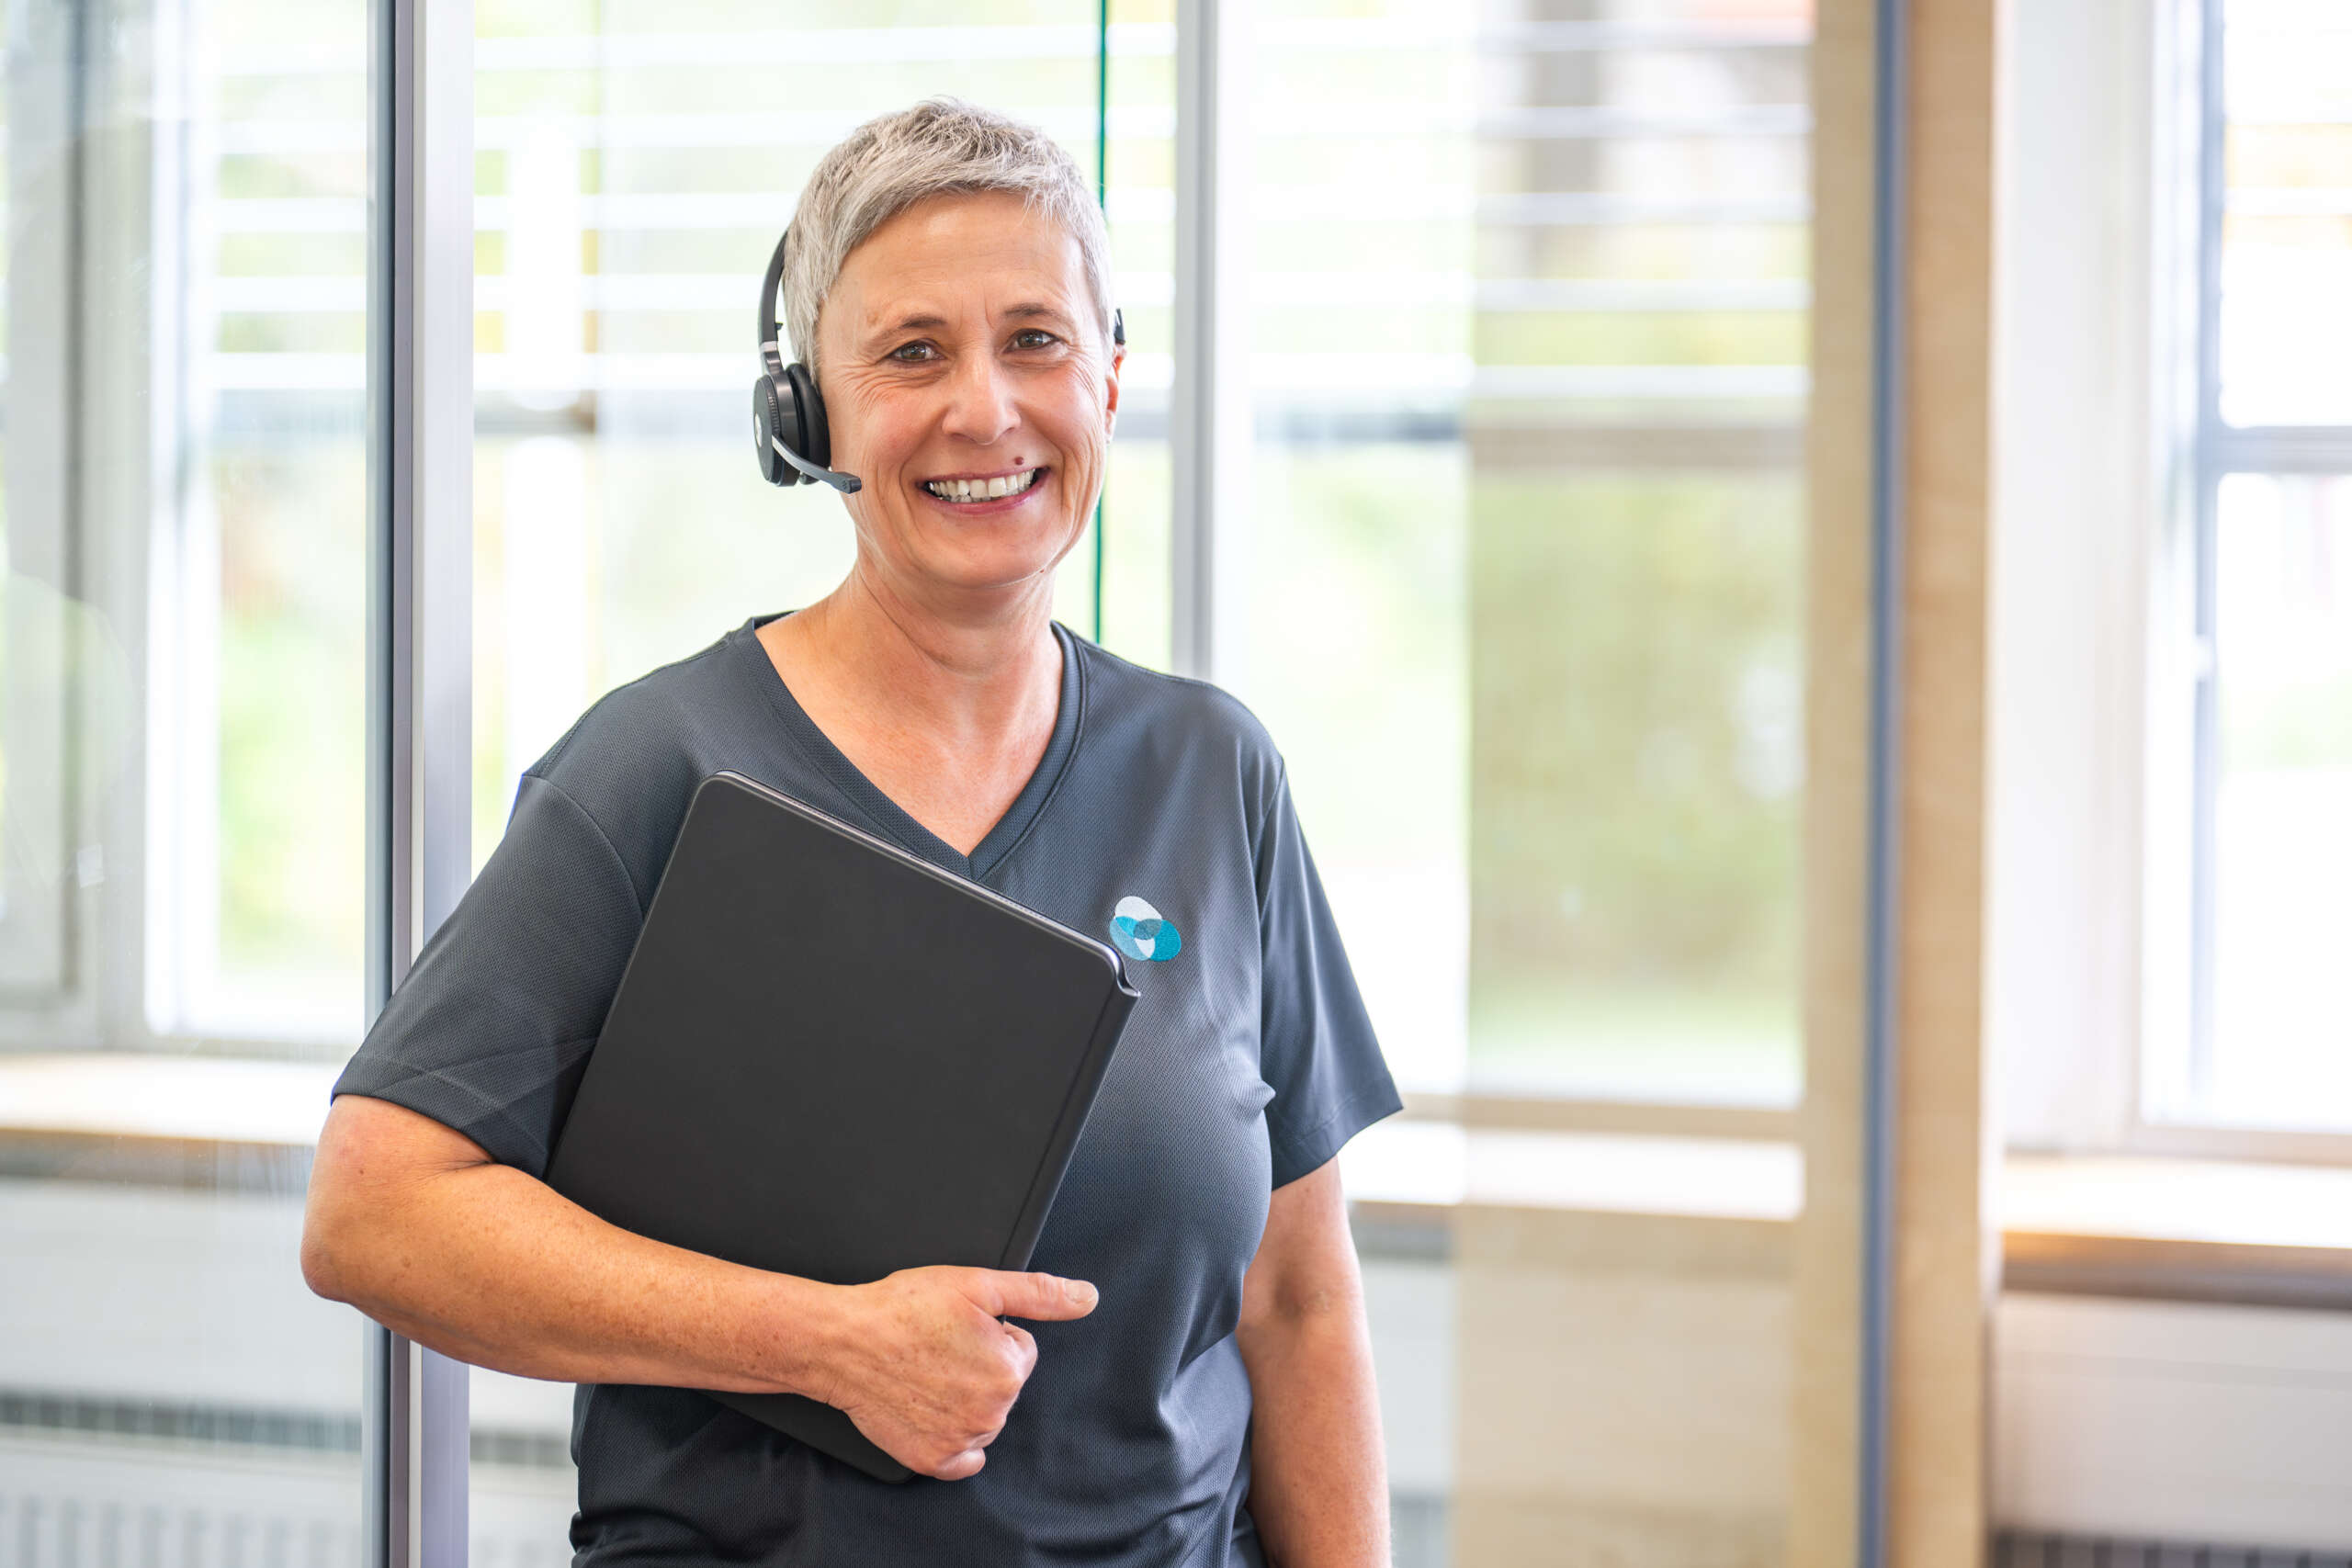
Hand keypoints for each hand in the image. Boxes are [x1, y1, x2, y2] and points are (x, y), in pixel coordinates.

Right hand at [816, 1266, 1098, 1479]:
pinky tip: (932, 1411)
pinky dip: (955, 1440)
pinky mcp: (932, 1460)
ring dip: (965, 1397)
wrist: (842, 1341)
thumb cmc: (901, 1308)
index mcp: (1008, 1370)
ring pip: (984, 1416)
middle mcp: (991, 1412)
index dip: (990, 1332)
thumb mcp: (977, 1284)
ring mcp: (961, 1440)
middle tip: (938, 1346)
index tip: (957, 1327)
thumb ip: (1039, 1294)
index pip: (1021, 1349)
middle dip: (979, 1363)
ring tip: (926, 1371)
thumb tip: (1086, 1298)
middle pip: (1005, 1384)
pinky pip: (965, 1457)